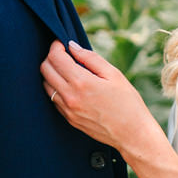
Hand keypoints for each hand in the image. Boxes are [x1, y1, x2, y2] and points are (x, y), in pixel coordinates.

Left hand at [41, 41, 160, 154]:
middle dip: (51, 57)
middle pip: (45, 70)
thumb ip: (90, 58)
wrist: (132, 134)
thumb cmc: (128, 103)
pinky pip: (54, 99)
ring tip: (67, 69)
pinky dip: (56, 88)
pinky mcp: (69, 119)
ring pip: (46, 85)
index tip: (62, 43)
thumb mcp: (114, 75)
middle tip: (63, 54)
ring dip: (52, 73)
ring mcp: (67, 110)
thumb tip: (72, 46)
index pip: (55, 58)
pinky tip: (70, 86)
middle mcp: (69, 97)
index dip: (56, 46)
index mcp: (81, 82)